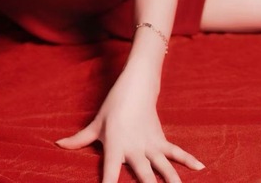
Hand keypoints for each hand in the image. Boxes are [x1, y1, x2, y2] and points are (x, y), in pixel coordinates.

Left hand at [56, 70, 204, 182]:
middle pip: (143, 175)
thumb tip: (58, 144)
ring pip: (163, 168)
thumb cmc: (113, 107)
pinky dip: (188, 159)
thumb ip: (79, 139)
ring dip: (171, 180)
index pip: (110, 174)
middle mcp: (134, 150)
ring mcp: (150, 146)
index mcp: (115, 148)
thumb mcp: (95, 124)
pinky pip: (176, 152)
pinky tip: (201, 167)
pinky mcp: (161, 140)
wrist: (135, 87)